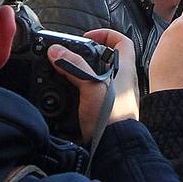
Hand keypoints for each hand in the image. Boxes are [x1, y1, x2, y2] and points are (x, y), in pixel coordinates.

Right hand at [48, 28, 138, 142]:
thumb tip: (56, 51)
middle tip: (72, 56)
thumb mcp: (92, 86)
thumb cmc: (111, 116)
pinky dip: (81, 89)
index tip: (87, 37)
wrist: (114, 147)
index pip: (122, 41)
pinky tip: (69, 92)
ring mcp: (116, 96)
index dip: (106, 34)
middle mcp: (123, 81)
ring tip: (66, 72)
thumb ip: (74, 66)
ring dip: (83, 72)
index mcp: (125, 70)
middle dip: (89, 55)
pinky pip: (94, 92)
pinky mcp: (106, 109)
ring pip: (99, 76)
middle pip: (107, 58)